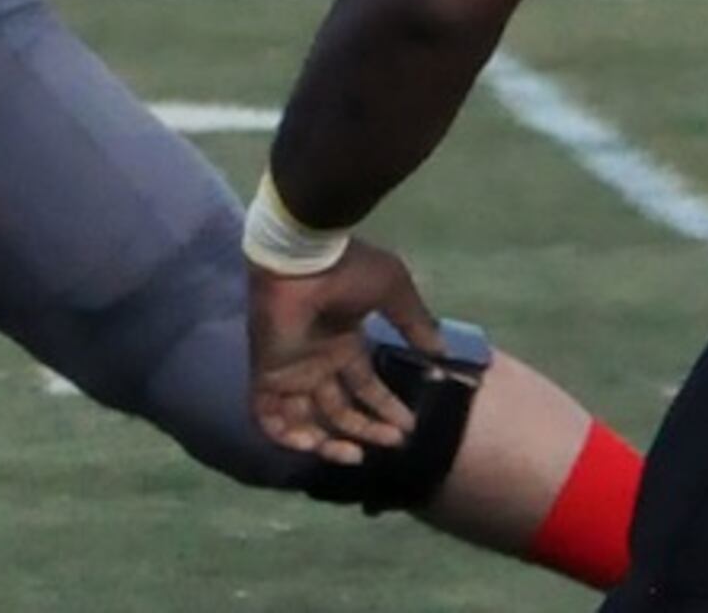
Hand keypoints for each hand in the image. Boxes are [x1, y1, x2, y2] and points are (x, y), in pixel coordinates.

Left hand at [248, 239, 447, 464]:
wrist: (301, 255)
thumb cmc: (347, 268)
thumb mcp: (394, 292)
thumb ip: (415, 322)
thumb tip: (440, 353)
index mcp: (343, 343)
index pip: (364, 387)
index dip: (385, 408)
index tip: (408, 425)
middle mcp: (317, 360)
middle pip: (338, 409)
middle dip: (366, 429)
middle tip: (393, 441)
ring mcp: (291, 368)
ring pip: (304, 419)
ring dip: (328, 441)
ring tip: (356, 452)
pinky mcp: (267, 371)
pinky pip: (267, 414)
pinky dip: (285, 435)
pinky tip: (316, 444)